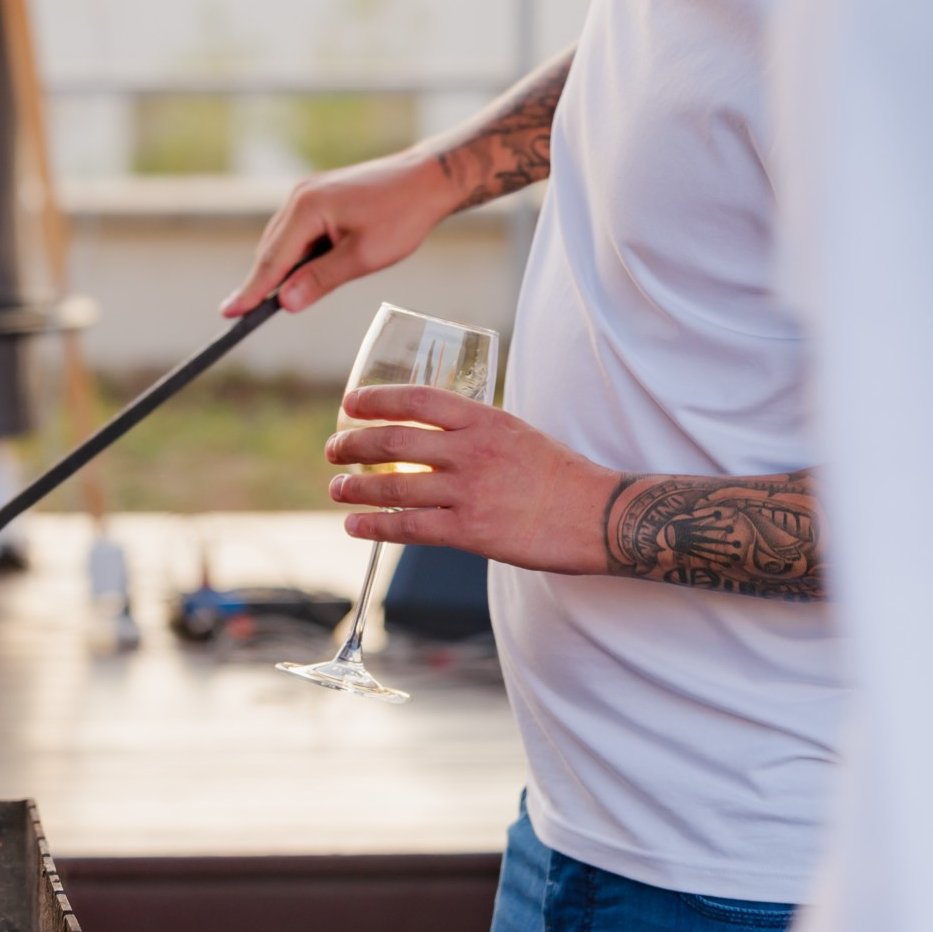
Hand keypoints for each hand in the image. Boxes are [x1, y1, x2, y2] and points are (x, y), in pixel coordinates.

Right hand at [218, 149, 461, 316]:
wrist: (427, 179)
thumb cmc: (402, 216)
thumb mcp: (364, 257)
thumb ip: (321, 279)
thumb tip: (285, 303)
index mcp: (307, 208)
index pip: (271, 260)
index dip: (250, 291)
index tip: (228, 314)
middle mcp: (300, 196)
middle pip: (271, 250)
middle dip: (262, 282)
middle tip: (245, 316)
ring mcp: (308, 192)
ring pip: (284, 240)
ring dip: (283, 268)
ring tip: (280, 299)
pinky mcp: (319, 194)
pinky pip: (298, 230)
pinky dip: (297, 253)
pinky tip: (308, 269)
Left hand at [324, 385, 613, 575]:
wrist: (599, 515)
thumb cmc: (561, 476)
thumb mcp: (517, 433)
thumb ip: (476, 431)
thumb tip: (434, 435)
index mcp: (484, 418)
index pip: (416, 399)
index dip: (376, 400)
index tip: (350, 404)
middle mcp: (471, 450)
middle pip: (392, 440)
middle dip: (352, 444)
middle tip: (333, 449)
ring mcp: (469, 491)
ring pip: (393, 485)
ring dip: (355, 488)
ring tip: (336, 490)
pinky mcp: (471, 531)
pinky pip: (409, 527)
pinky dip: (375, 526)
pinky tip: (356, 526)